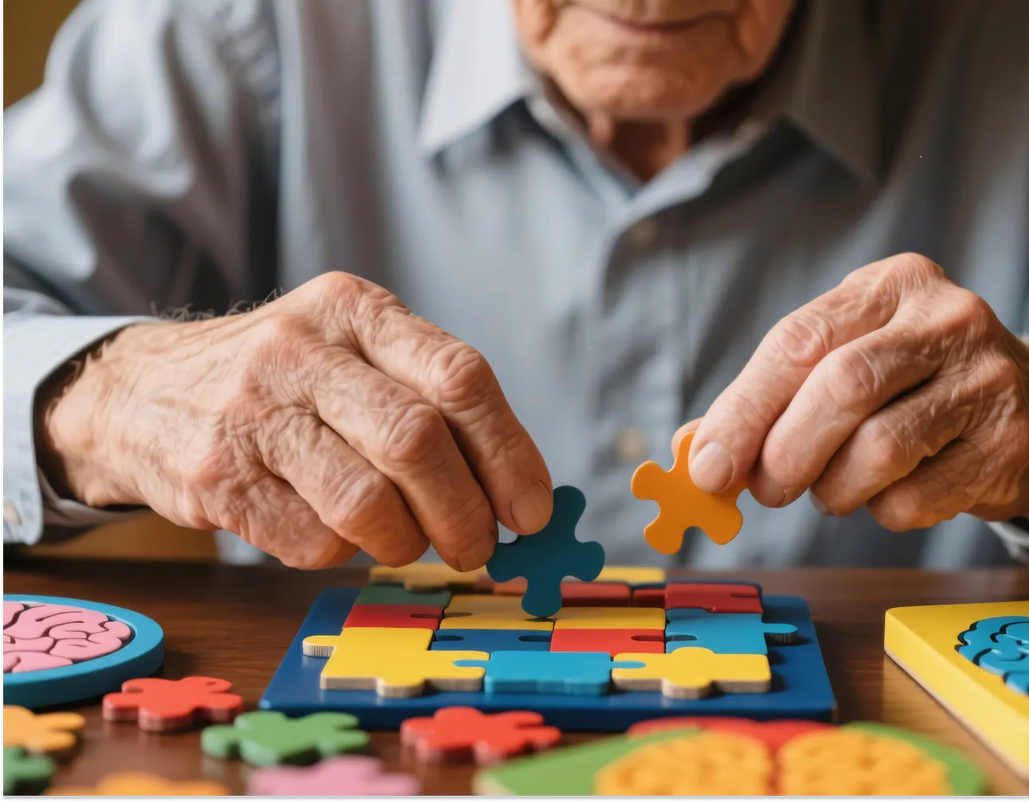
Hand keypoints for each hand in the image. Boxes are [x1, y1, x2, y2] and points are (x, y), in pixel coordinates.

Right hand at [39, 272, 553, 569]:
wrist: (144, 392)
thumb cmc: (283, 383)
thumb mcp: (352, 352)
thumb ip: (429, 401)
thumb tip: (517, 493)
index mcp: (353, 310)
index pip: (458, 376)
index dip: (509, 452)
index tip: (531, 508)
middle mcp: (300, 350)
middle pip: (416, 441)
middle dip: (465, 512)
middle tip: (478, 545)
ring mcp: (250, 413)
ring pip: (366, 501)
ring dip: (407, 541)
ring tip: (408, 541)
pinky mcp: (214, 478)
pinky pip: (312, 541)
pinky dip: (342, 554)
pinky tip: (335, 533)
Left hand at [678, 254, 1028, 531]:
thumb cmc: (916, 385)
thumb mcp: (850, 358)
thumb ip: (774, 395)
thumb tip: (696, 451)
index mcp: (892, 284)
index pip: (798, 340)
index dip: (743, 408)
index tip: (707, 464)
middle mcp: (949, 318)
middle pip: (840, 388)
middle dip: (784, 452)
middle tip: (764, 489)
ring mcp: (990, 379)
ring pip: (879, 449)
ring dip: (832, 488)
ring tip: (829, 489)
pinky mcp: (1012, 444)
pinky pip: (915, 497)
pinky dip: (880, 510)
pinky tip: (887, 493)